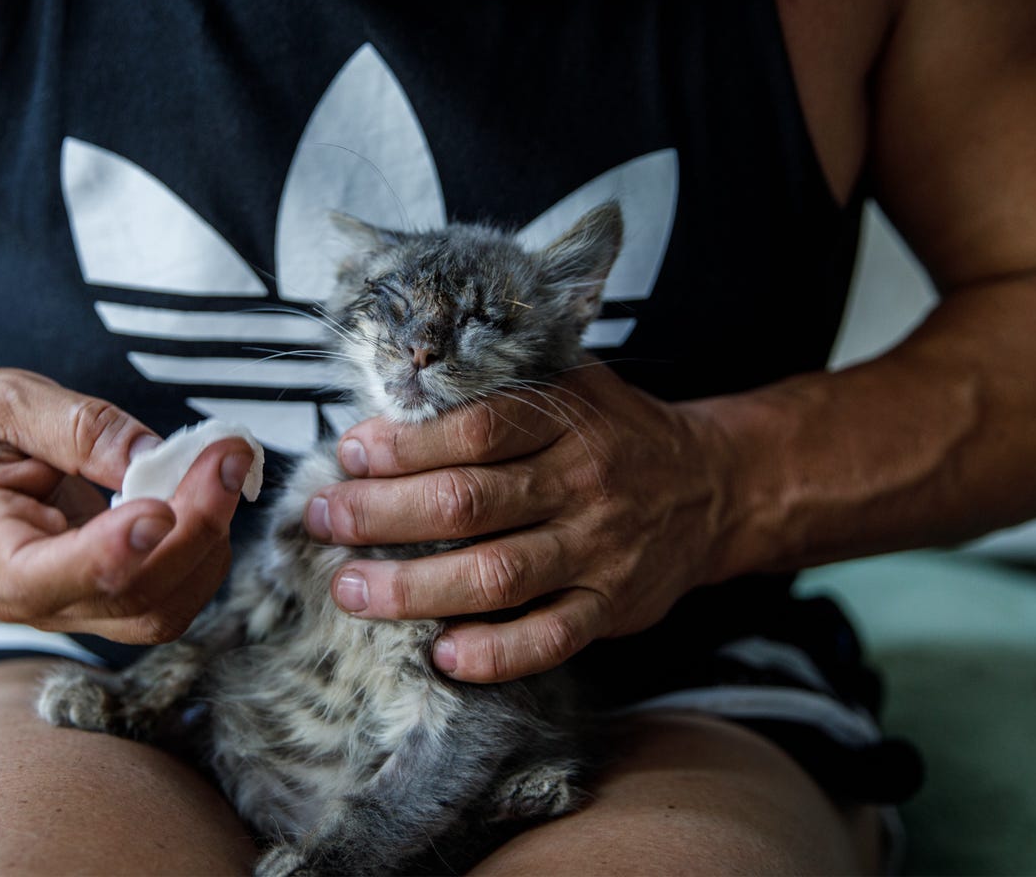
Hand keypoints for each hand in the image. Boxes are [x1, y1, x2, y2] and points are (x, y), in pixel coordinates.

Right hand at [0, 369, 254, 642]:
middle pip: (130, 598)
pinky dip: (205, 549)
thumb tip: (150, 455)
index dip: (113, 552)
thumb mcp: (3, 403)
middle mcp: (32, 600)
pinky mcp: (108, 597)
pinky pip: (172, 594)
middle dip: (194, 529)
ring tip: (221, 467)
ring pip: (163, 609)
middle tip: (227, 455)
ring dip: (210, 542)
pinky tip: (208, 493)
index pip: (49, 578)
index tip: (161, 506)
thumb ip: (74, 427)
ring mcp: (74, 607)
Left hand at [303, 361, 731, 681]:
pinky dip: (493, 653)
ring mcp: (599, 549)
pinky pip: (549, 638)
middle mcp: (582, 482)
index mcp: (567, 419)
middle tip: (321, 520)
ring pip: (497, 576)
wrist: (714, 484)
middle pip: (469, 503)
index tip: (349, 453)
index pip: (477, 429)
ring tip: (350, 588)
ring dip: (413, 588)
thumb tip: (394, 393)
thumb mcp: (570, 382)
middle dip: (381, 514)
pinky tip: (440, 654)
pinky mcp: (612, 606)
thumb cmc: (615, 430)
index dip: (405, 444)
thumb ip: (497, 385)